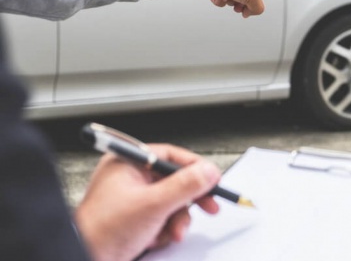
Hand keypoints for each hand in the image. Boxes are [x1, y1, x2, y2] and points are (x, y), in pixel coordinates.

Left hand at [75, 144, 221, 260]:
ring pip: (171, 202)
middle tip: (209, 205)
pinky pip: (162, 217)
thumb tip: (209, 171)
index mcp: (127, 163)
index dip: (195, 167)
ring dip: (177, 219)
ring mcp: (132, 199)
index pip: (170, 156)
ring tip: (174, 231)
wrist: (83, 260)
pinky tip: (157, 238)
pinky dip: (165, 229)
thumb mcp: (154, 204)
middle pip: (174, 180)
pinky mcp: (134, 219)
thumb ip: (185, 185)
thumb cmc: (103, 230)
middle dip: (189, 200)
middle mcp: (129, 177)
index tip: (213, 179)